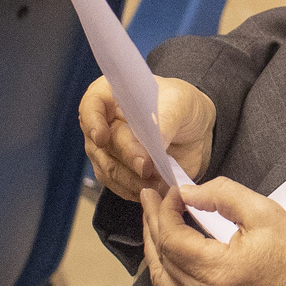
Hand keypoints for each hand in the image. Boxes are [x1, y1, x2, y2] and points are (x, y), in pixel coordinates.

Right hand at [80, 76, 215, 200]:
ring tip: (159, 181)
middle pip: (103, 144)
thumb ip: (165, 121)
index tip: (102, 137)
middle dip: (127, 156)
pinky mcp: (119, 173)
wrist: (194, 130)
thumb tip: (155, 145)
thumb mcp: (180, 103)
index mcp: (110, 95)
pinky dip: (137, 190)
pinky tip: (156, 189)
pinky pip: (120, 187)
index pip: (91, 106)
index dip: (93, 122)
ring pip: (109, 170)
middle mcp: (102, 124)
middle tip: (147, 166)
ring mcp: (107, 151)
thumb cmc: (181, 106)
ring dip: (133, 179)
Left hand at [140, 179, 285, 285]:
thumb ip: (223, 194)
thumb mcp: (265, 213)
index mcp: (218, 273)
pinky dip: (172, 280)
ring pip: (163, 285)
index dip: (165, 211)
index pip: (172, 238)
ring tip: (158, 227)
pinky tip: (175, 261)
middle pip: (161, 261)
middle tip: (151, 201)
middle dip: (153, 226)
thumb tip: (187, 193)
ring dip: (158, 254)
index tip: (171, 192)